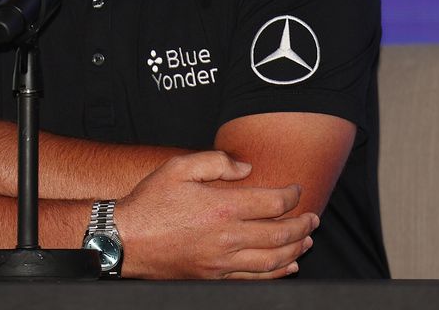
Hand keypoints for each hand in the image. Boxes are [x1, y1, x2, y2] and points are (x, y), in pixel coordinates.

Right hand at [114, 151, 317, 279]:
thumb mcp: (178, 167)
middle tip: (314, 217)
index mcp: (221, 207)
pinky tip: (288, 265)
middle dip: (303, 224)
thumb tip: (246, 168)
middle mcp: (227, 237)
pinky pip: (255, 278)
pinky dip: (277, 272)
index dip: (292, 196)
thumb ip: (216, 162)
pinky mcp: (214, 277)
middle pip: (280, 233)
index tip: (297, 191)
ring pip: (273, 260)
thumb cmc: (150, 202)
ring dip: (296, 249)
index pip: (273, 203)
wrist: (124, 240)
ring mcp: (222, 261)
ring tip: (307, 239)